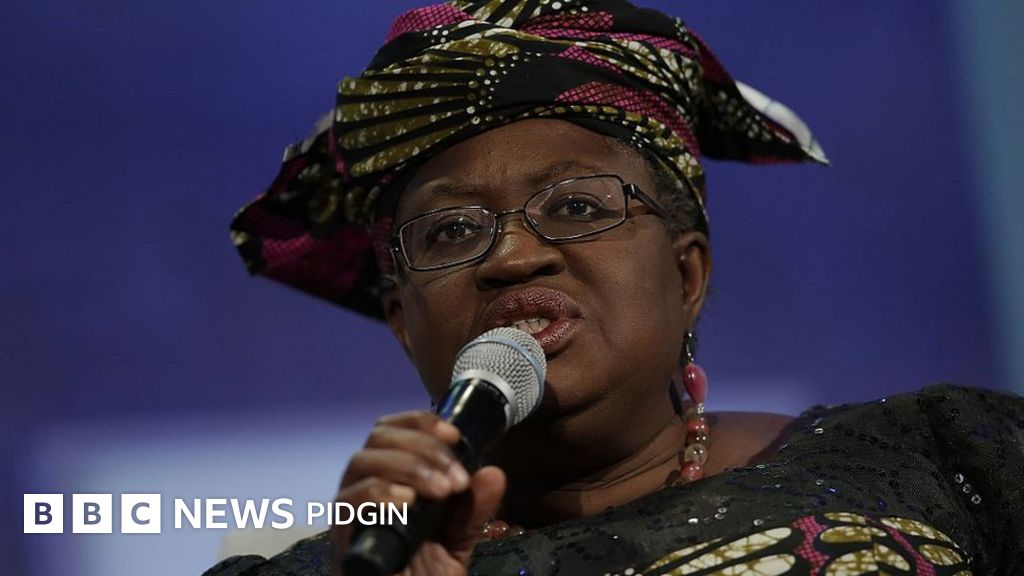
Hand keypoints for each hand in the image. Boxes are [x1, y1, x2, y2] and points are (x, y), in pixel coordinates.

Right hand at [329, 411, 506, 575]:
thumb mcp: (458, 539)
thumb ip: (473, 508)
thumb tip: (494, 473)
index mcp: (389, 478)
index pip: (392, 429)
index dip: (421, 423)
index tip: (454, 436)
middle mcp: (364, 486)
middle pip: (379, 437)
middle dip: (424, 447)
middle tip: (456, 479)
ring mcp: (350, 510)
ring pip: (363, 460)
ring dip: (409, 466)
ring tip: (441, 491)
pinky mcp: (341, 535)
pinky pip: (349, 500)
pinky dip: (380, 492)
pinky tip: (408, 502)